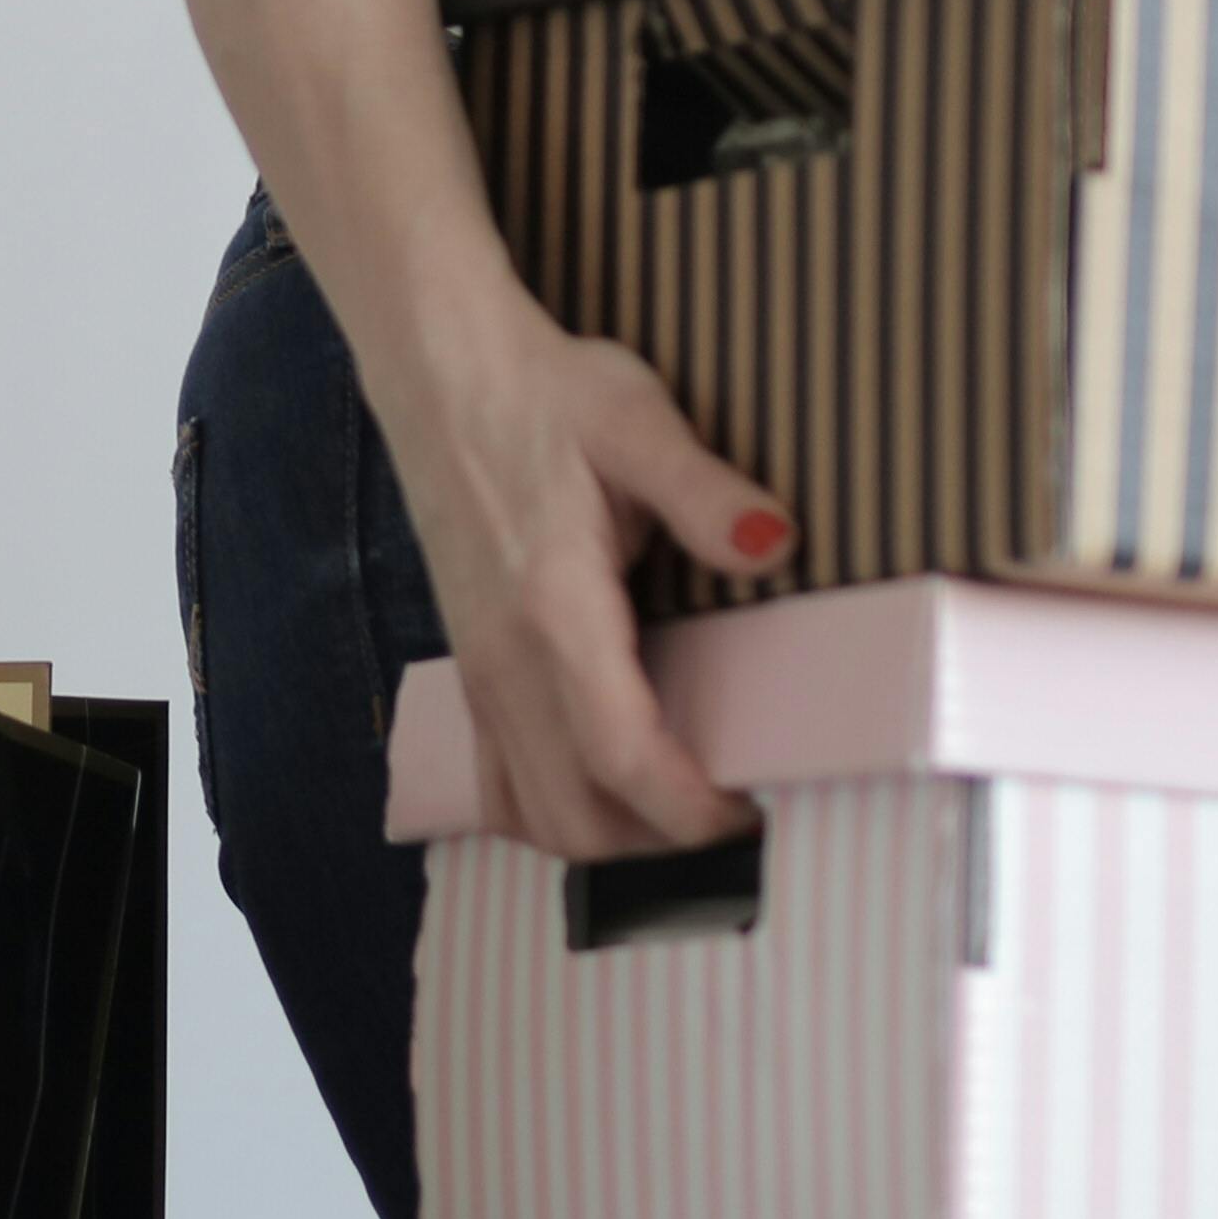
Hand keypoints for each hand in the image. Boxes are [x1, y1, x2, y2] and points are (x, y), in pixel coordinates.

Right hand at [367, 288, 792, 861]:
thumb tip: (776, 545)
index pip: (622, 760)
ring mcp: (480, 673)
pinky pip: (502, 784)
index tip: (754, 811)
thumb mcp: (636, 422)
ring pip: (532, 815)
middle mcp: (506, 661)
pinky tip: (608, 790)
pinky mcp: (471, 669)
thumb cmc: (543, 393)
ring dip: (610, 838)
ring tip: (683, 809)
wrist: (441, 373)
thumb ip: (706, 493)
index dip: (691, 812)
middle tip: (737, 815)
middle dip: (661, 845)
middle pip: (574, 818)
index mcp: (553, 612)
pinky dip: (557, 813)